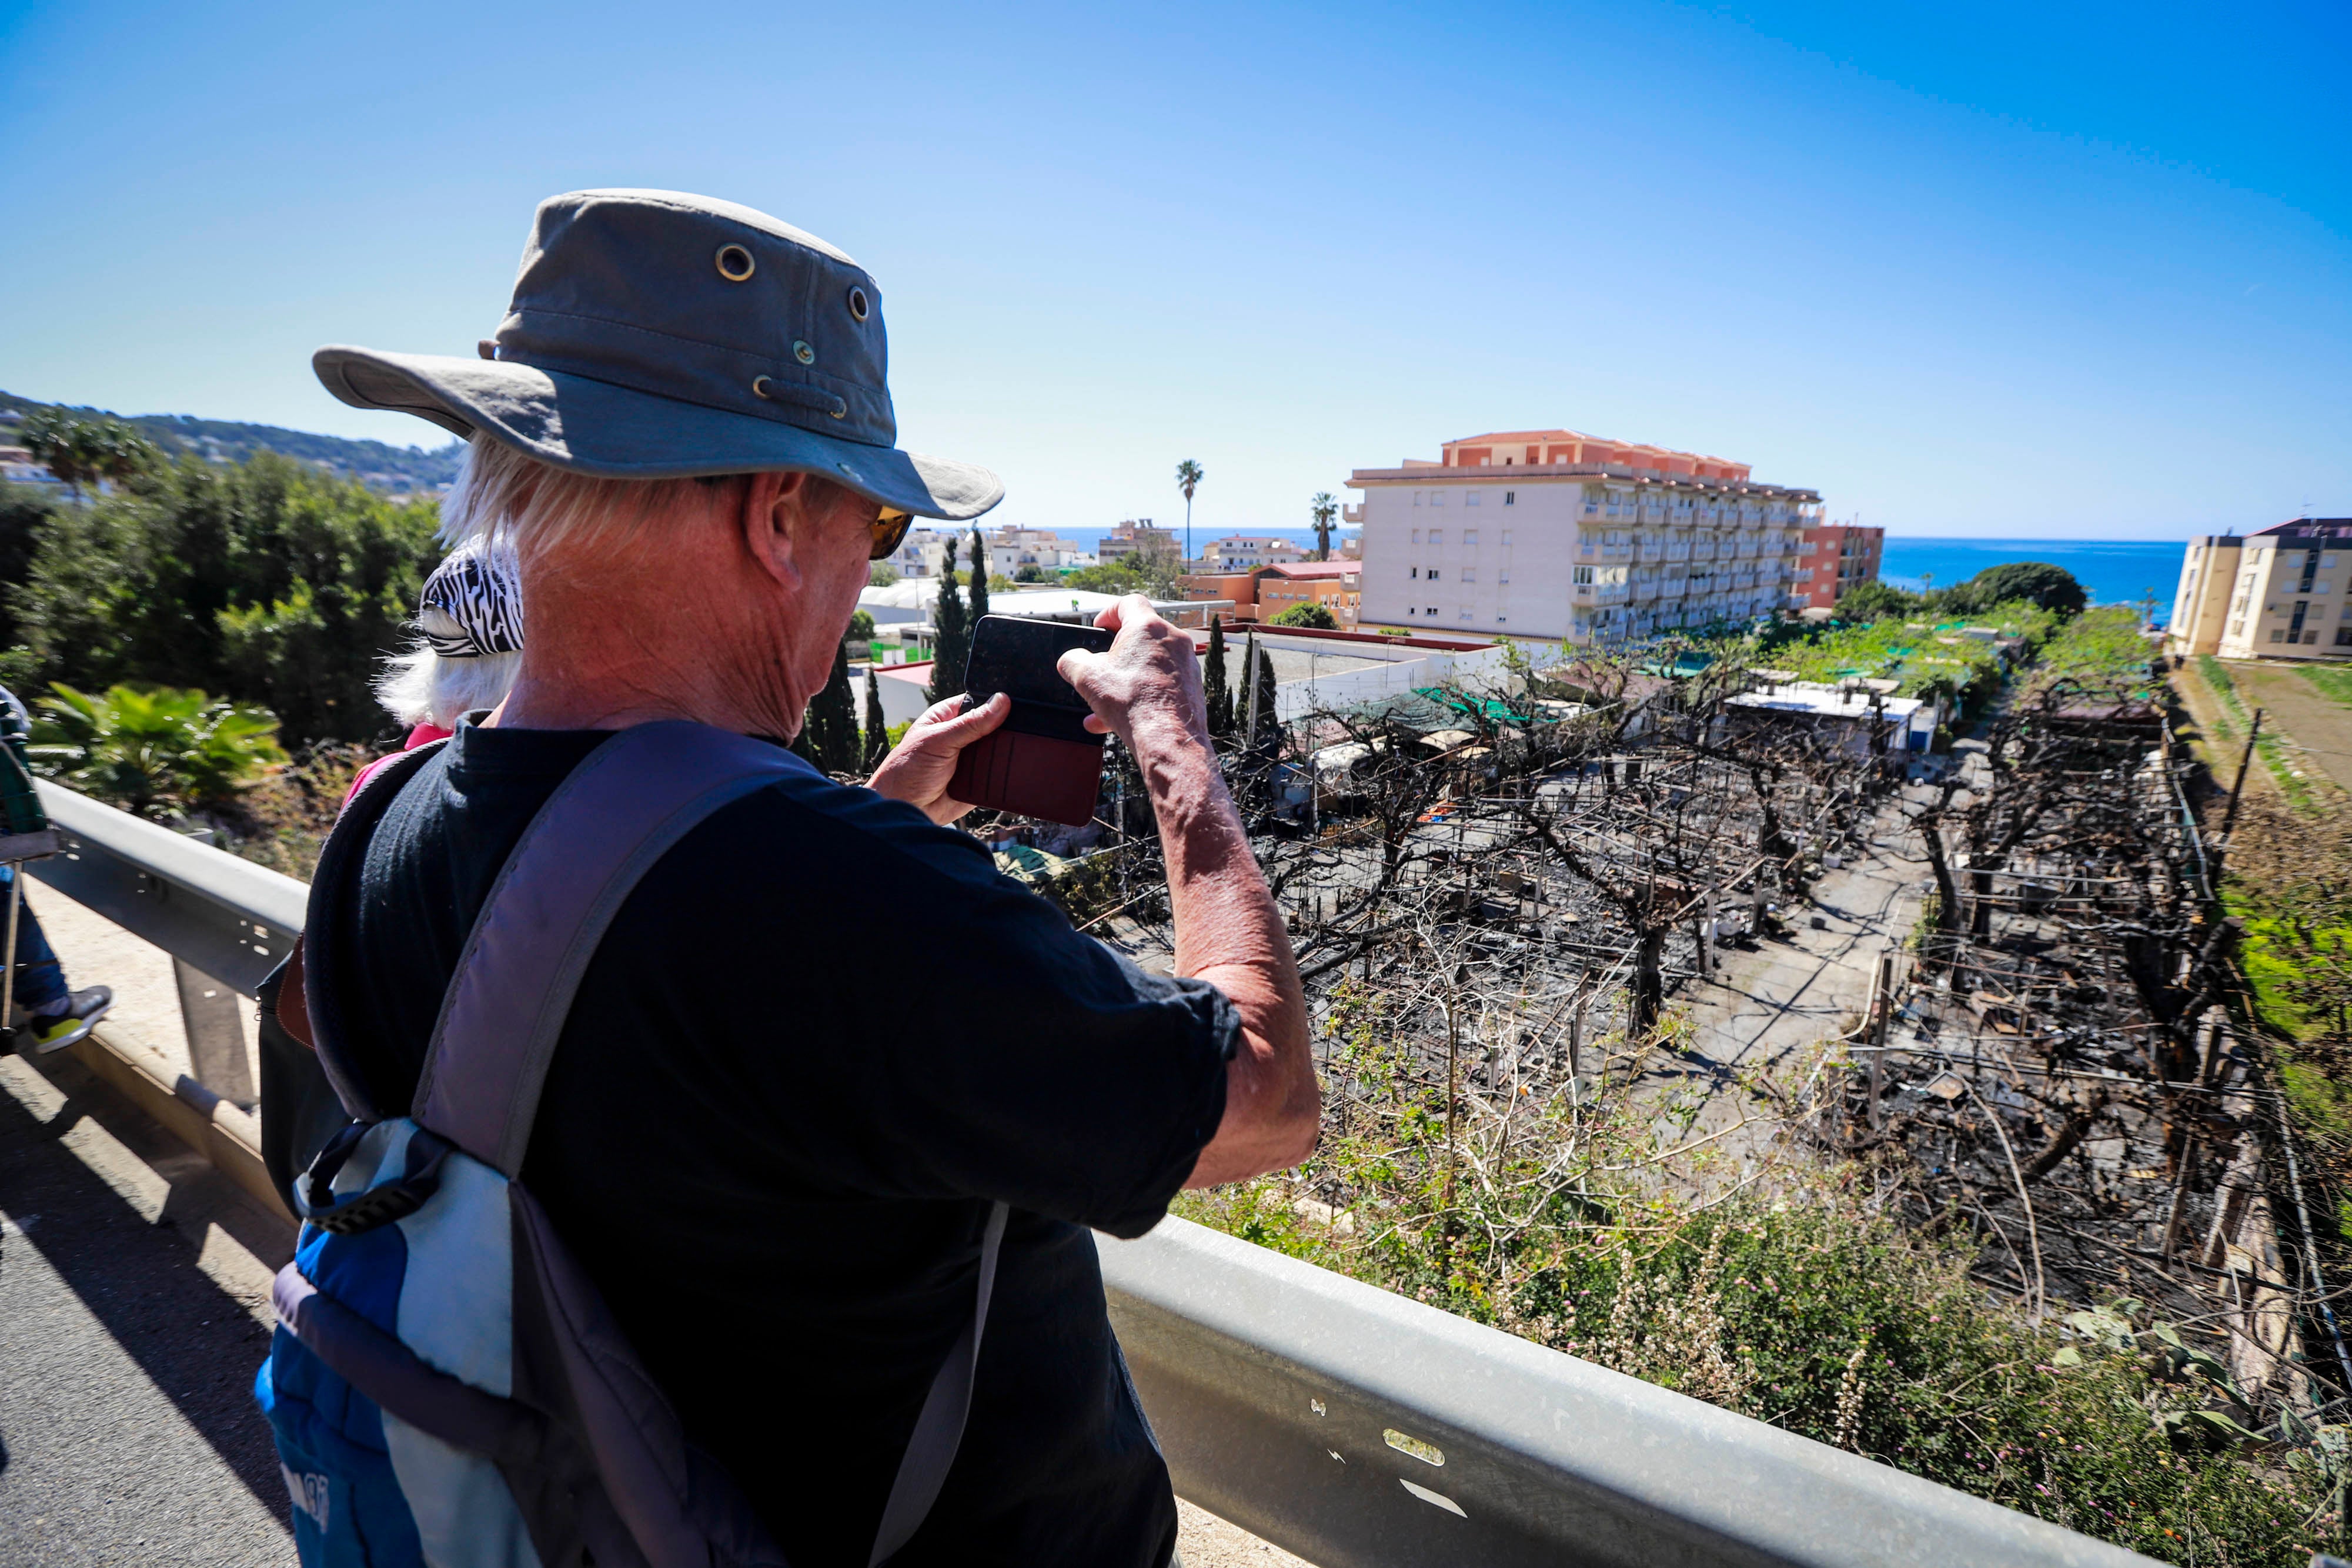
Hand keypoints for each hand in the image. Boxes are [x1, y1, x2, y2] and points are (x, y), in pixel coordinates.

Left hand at [867, 692, 1009, 824]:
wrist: (906, 810)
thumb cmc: (907, 771)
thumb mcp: (939, 740)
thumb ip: (970, 723)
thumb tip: (1000, 702)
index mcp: (948, 717)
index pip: (978, 702)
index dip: (995, 703)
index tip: (1014, 704)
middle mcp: (961, 736)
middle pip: (994, 726)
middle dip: (1003, 731)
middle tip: (1015, 733)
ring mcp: (971, 759)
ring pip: (998, 750)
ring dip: (1004, 753)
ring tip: (1010, 754)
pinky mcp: (978, 780)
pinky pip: (998, 774)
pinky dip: (1004, 773)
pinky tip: (1011, 771)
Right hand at [1055, 596, 1209, 754]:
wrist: (1168, 739)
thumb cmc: (1132, 703)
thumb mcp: (1086, 677)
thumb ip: (1072, 660)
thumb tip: (1070, 660)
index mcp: (1148, 627)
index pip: (1128, 603)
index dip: (1109, 612)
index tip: (1098, 628)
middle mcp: (1173, 639)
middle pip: (1139, 636)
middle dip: (1115, 653)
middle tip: (1100, 666)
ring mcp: (1186, 663)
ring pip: (1148, 664)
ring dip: (1124, 679)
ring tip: (1103, 704)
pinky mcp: (1192, 685)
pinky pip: (1161, 683)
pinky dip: (1141, 695)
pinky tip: (1119, 719)